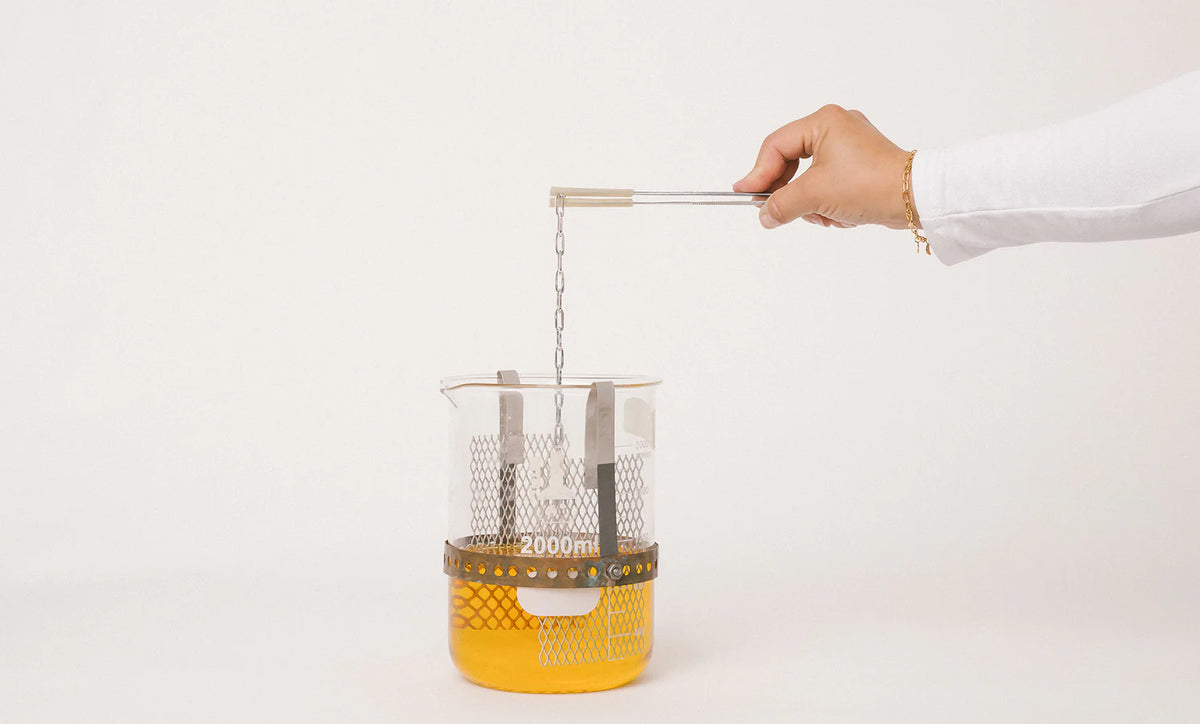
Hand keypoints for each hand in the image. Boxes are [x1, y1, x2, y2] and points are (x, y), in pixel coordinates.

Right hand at [733, 105, 916, 230]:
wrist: (916, 198)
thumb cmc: (869, 185)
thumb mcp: (815, 195)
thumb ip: (780, 203)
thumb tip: (764, 214)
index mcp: (823, 122)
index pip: (776, 146)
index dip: (758, 173)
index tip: (746, 196)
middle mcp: (835, 127)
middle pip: (790, 161)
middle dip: (787, 192)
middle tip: (776, 213)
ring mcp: (849, 146)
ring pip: (808, 177)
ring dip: (810, 202)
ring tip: (823, 216)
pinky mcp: (859, 165)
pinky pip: (827, 183)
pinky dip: (826, 203)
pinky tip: (838, 217)